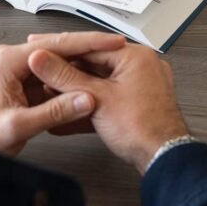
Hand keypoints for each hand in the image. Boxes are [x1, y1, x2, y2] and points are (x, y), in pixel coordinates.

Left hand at [0, 32, 124, 156]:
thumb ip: (54, 112)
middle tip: (117, 46)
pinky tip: (90, 78)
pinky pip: (53, 72)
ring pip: (59, 59)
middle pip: (60, 46)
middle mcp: (12, 57)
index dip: (88, 43)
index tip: (112, 41)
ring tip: (109, 61)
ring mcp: (18, 66)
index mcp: (9, 60)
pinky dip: (72, 75)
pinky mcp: (23, 78)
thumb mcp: (18, 126)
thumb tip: (86, 99)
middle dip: (89, 47)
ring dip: (82, 61)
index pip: (57, 45)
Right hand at [26, 37, 189, 174]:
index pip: (89, 47)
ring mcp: (141, 86)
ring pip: (99, 83)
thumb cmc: (144, 129)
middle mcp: (142, 67)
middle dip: (66, 75)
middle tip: (43, 75)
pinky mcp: (137, 104)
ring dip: (75, 91)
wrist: (163, 158)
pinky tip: (70, 112)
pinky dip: (89, 103)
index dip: (61, 51)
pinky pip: (108, 98)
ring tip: (52, 96)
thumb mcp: (95, 98)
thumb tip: (44, 61)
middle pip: (93, 65)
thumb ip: (65, 77)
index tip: (43, 53)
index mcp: (136, 56)